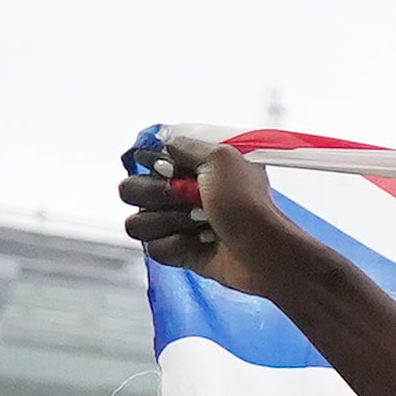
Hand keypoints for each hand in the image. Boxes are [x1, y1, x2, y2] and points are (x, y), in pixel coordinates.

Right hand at [115, 130, 311, 293]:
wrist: (265, 250)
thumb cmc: (248, 203)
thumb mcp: (222, 157)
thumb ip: (186, 146)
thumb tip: (164, 144)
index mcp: (189, 167)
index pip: (143, 159)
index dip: (152, 164)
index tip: (173, 170)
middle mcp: (177, 193)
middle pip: (130, 190)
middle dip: (157, 194)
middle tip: (190, 199)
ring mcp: (175, 223)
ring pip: (137, 222)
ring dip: (170, 222)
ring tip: (201, 224)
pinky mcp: (178, 250)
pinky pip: (155, 248)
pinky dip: (179, 246)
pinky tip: (202, 244)